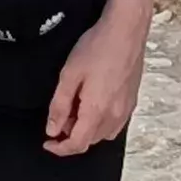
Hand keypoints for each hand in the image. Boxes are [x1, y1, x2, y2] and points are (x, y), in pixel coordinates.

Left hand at [45, 8, 150, 156]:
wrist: (126, 31)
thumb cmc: (97, 48)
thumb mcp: (69, 75)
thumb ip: (60, 106)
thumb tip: (53, 129)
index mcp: (97, 111)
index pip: (78, 144)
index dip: (60, 149)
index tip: (48, 143)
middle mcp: (115, 116)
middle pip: (90, 141)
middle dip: (71, 135)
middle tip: (59, 115)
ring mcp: (126, 110)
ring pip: (103, 134)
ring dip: (86, 129)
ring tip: (74, 106)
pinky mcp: (132, 101)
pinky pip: (115, 124)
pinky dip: (100, 123)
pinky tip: (92, 103)